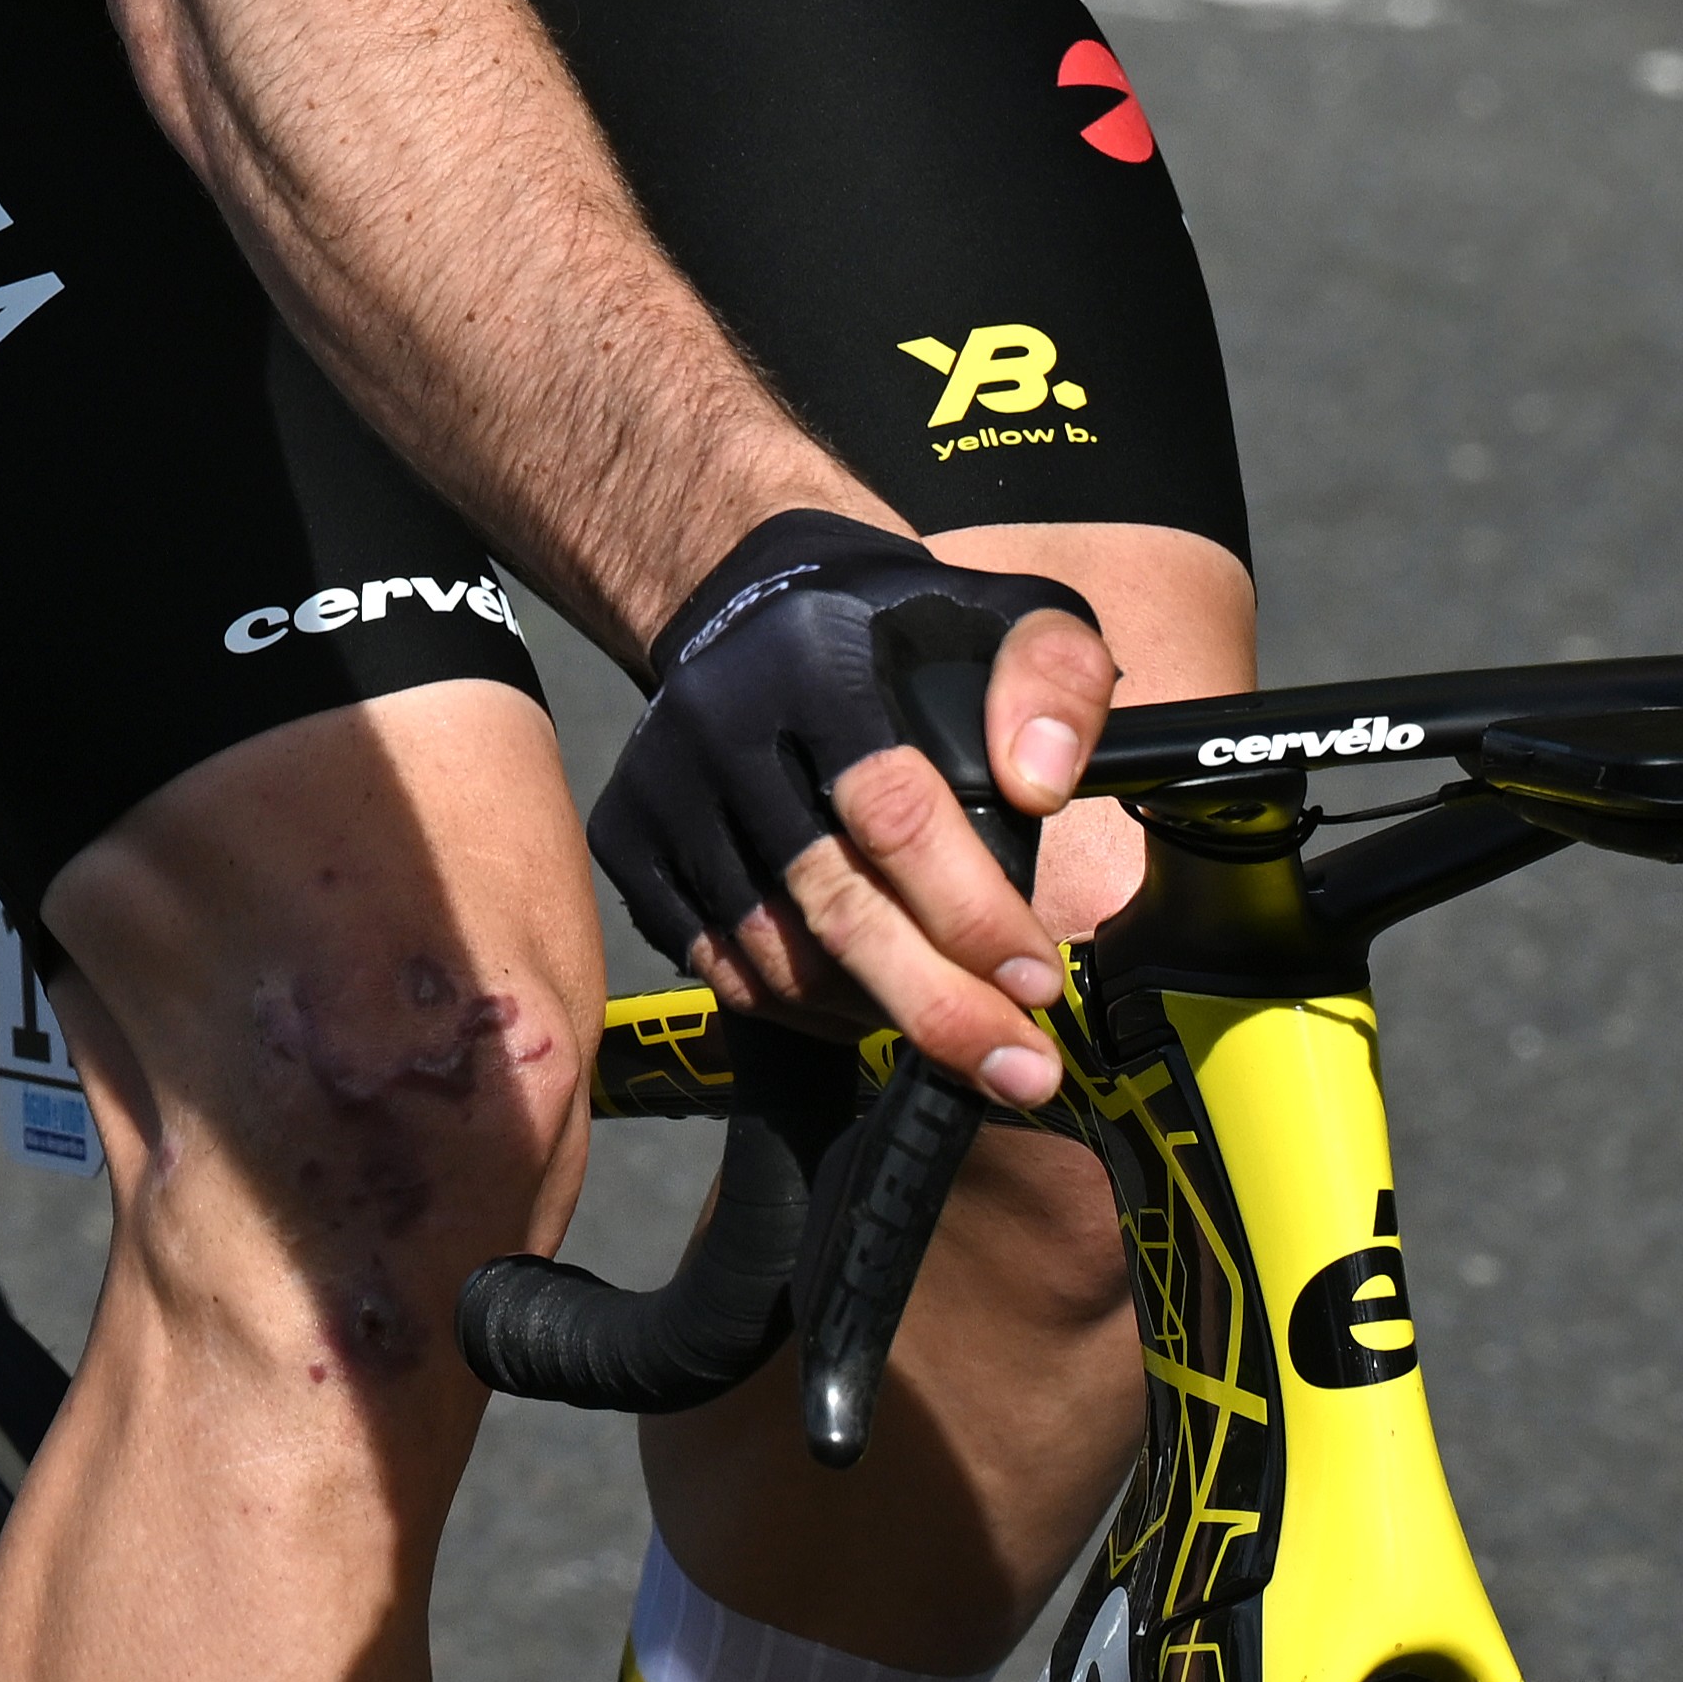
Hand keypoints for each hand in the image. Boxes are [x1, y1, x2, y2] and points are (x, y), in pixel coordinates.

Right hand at [589, 510, 1140, 1102]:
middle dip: (937, 1005)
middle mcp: (721, 723)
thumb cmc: (903, 635)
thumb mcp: (1006, 616)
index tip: (1040, 985)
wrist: (754, 607)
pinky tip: (867, 1008)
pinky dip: (801, 1010)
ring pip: (773, 953)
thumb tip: (1041, 785)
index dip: (971, 912)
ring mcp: (662, 787)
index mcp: (817, 661)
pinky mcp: (627, 838)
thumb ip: (1055, 679)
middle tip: (1023, 1074)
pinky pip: (718, 966)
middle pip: (832, 901)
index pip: (895, 811)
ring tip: (961, 1034)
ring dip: (875, 1015)